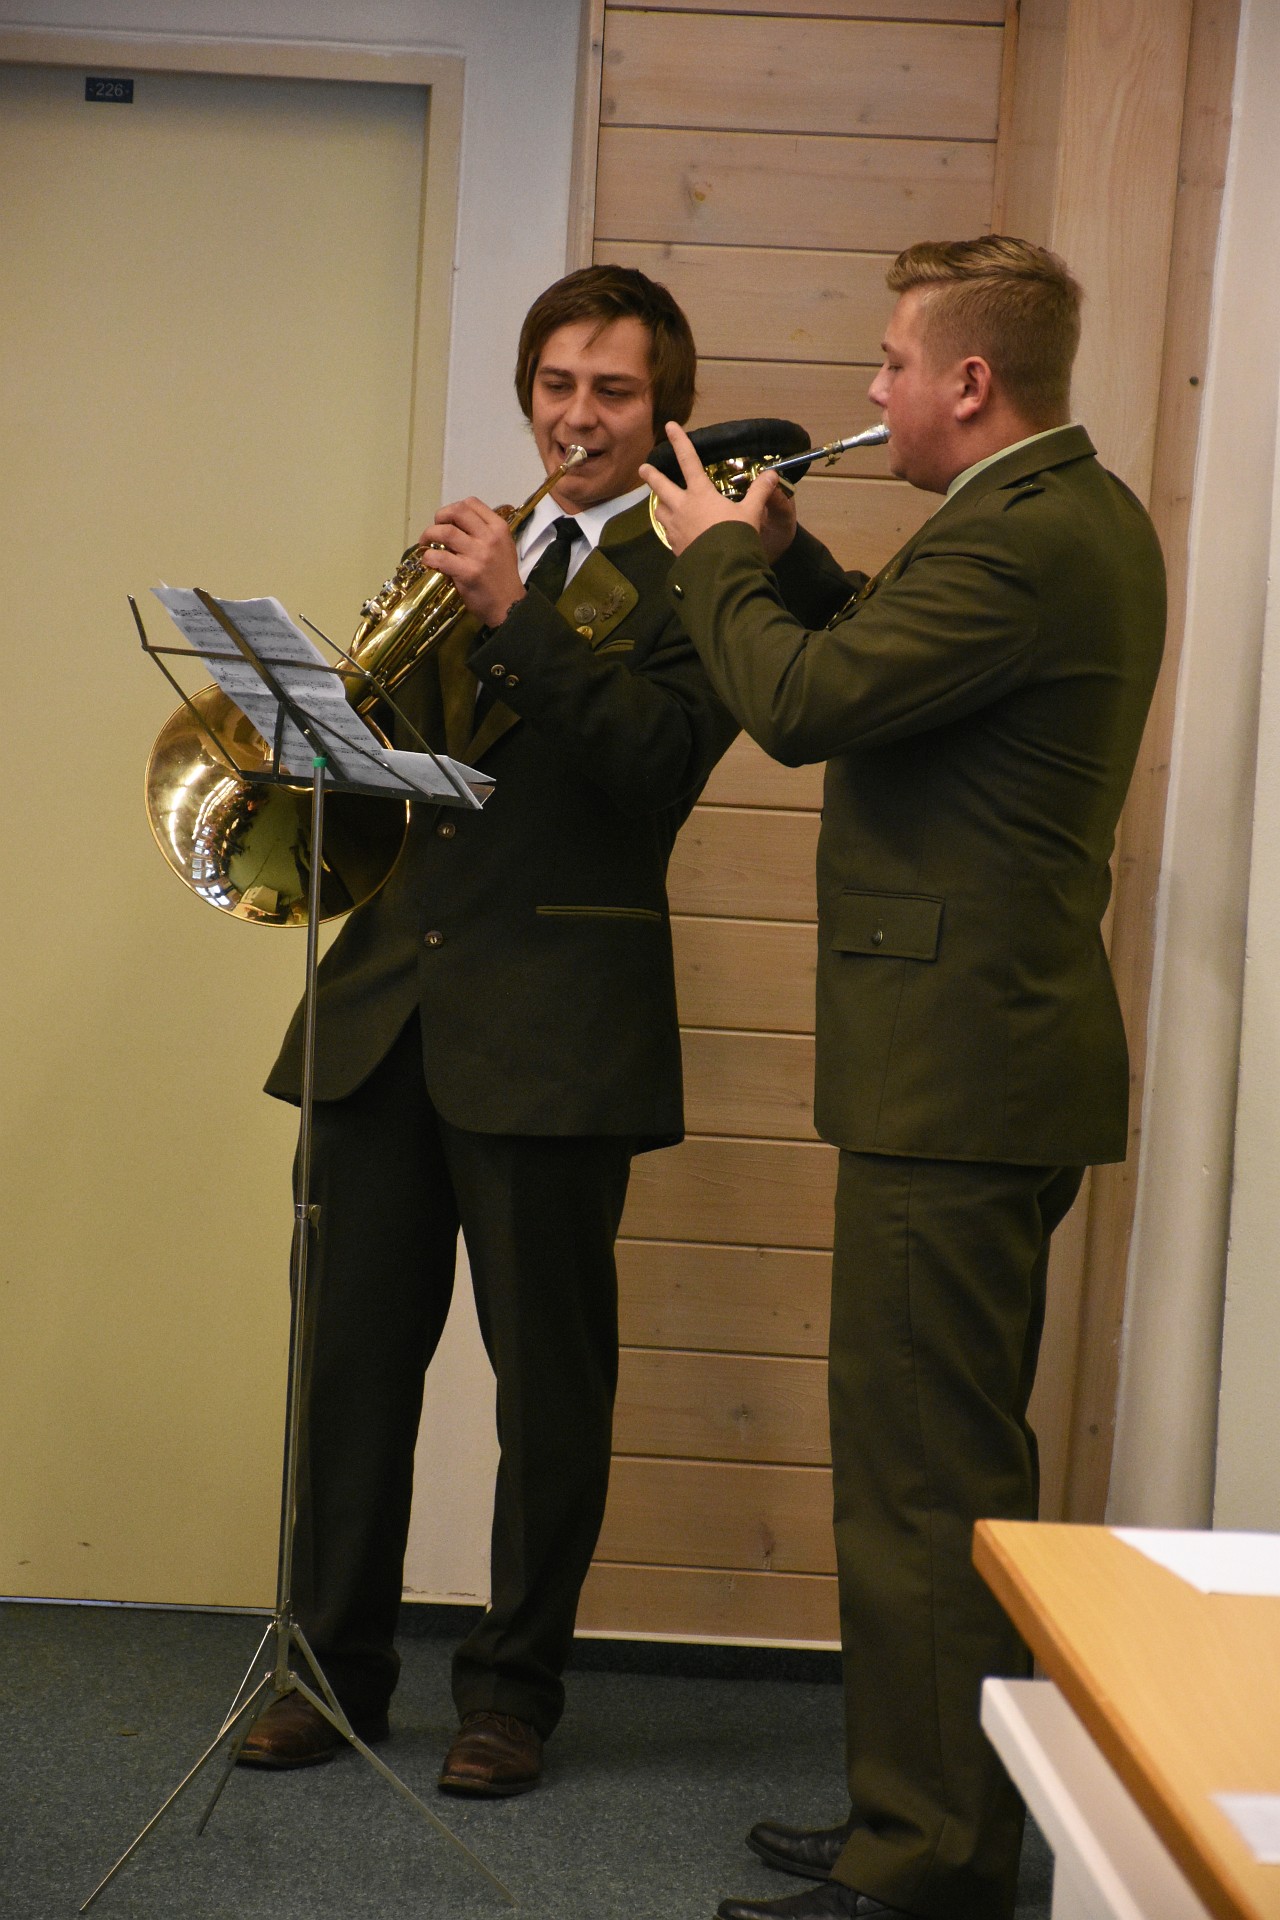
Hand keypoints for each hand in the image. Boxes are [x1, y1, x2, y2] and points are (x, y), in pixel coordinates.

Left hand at [417, 498, 523, 628]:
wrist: (510, 607)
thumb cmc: (502, 578)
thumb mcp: (502, 548)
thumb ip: (484, 533)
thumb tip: (454, 526)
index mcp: (499, 528)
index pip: (472, 503)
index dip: (454, 509)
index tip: (448, 521)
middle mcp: (490, 537)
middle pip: (457, 511)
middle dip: (440, 516)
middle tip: (434, 530)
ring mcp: (479, 554)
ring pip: (445, 532)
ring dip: (429, 535)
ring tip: (425, 544)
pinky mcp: (467, 572)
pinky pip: (440, 557)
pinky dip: (428, 557)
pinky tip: (428, 561)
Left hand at [639, 421, 794, 561]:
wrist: (721, 570)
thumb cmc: (736, 536)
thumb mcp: (751, 512)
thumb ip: (759, 491)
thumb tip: (772, 474)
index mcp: (700, 493)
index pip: (688, 460)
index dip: (679, 441)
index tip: (669, 426)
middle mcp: (682, 507)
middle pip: (661, 486)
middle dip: (651, 475)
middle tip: (643, 468)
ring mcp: (675, 527)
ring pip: (660, 510)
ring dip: (659, 503)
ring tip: (661, 502)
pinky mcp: (674, 546)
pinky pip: (667, 531)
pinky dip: (669, 526)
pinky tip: (674, 529)